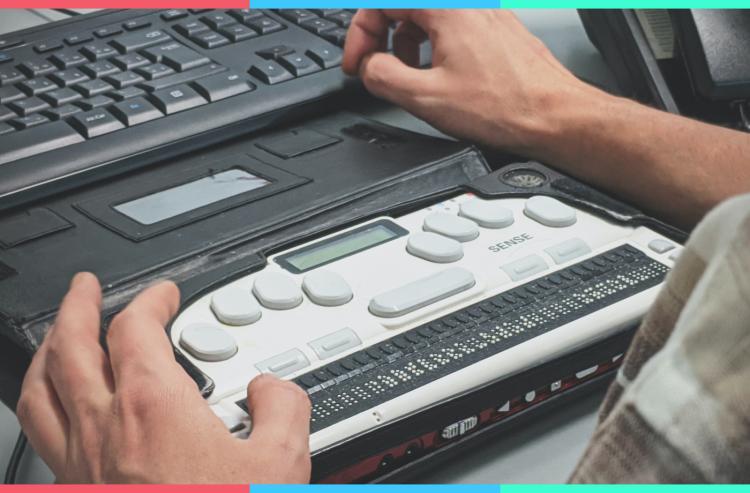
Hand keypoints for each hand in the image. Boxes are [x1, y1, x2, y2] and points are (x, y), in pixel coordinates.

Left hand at [17, 273, 311, 482]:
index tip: (165, 295)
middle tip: (87, 286)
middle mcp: (105, 429)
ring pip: (41, 389)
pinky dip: (44, 403)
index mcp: (154, 408)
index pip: (136, 329)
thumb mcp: (281, 463)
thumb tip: (272, 387)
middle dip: (79, 307)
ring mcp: (78, 464)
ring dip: (50, 349)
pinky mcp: (72, 492)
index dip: (151, 300)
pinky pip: (41, 434)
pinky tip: (58, 408)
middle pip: (71, 346)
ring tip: (61, 334)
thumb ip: (284, 406)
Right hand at [342, 10, 597, 154]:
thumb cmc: (506, 107)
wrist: (555, 117)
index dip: (360, 34)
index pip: (382, 3)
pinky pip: (454, 27)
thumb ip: (382, 76)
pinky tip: (441, 78)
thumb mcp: (425, 98)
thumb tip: (368, 67)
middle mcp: (469, 4)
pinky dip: (435, 48)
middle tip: (376, 70)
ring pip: (429, 16)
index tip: (358, 63)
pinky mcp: (498, 31)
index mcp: (447, 8)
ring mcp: (486, 14)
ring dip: (408, 45)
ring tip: (411, 78)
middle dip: (383, 39)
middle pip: (406, 8)